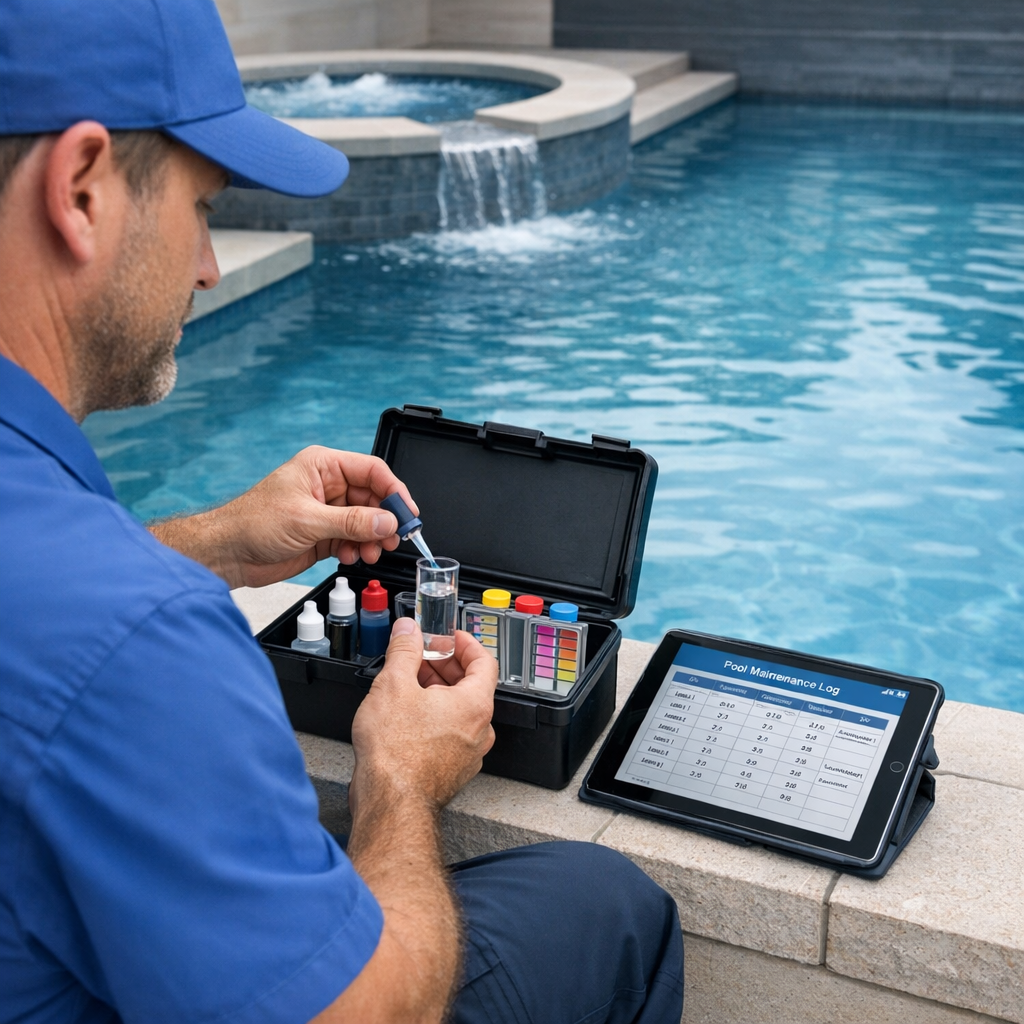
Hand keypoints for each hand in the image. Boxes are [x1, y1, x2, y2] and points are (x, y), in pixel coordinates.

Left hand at [149, 446, 416, 588]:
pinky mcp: (324, 535)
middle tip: (394, 539)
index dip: (394, 491)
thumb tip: (387, 521)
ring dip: (372, 538)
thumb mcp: (307, 520)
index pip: (371, 471)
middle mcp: (328, 486)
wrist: (228, 554)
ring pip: (366, 522)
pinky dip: (358, 549)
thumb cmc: (252, 523)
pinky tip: (351, 556)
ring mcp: (327, 512)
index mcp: (322, 467)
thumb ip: (352, 522)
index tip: (407, 512)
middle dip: (384, 520)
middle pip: (373, 498)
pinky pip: (354, 539)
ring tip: (370, 552)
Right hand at [349, 620, 496, 817]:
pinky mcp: (452, 770)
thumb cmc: (397, 754)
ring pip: (459, 712)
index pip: (485, 661)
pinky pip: (450, 734)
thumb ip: (404, 650)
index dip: (465, 643)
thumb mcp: (393, 685)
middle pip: (472, 686)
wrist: (390, 804)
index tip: (449, 636)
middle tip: (423, 655)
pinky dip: (434, 717)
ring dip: (438, 692)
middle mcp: (480, 730)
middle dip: (446, 666)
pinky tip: (406, 715)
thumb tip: (408, 631)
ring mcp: (468, 753)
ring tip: (409, 684)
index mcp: (475, 705)